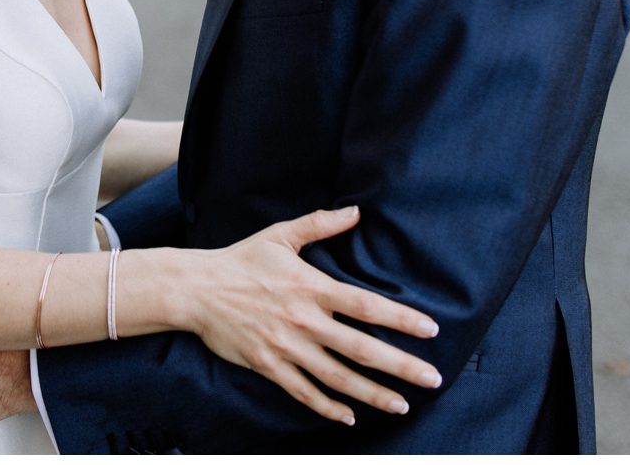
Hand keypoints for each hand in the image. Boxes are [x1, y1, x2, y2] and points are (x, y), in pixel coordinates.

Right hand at [184, 205, 443, 424]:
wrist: (196, 288)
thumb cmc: (241, 260)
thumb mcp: (280, 236)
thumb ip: (320, 224)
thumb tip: (356, 211)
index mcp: (311, 286)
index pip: (366, 305)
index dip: (400, 318)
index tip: (431, 329)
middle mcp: (303, 320)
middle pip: (361, 348)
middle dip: (400, 365)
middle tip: (432, 378)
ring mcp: (286, 346)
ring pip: (337, 376)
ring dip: (372, 393)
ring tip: (401, 405)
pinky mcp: (268, 365)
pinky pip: (303, 391)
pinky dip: (327, 407)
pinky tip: (349, 417)